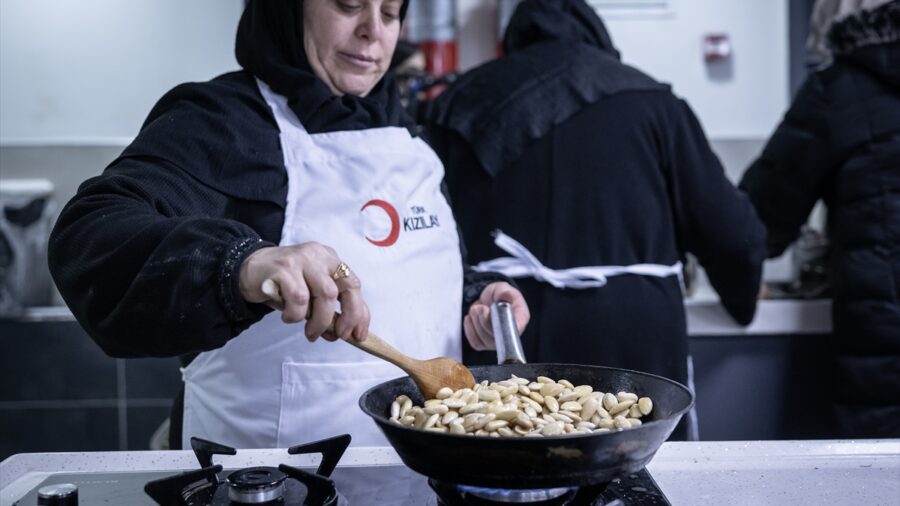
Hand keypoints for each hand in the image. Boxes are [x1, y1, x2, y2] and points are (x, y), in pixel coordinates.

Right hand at [239, 243, 369, 341]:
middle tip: (335, 336)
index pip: (353, 284)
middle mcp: (318, 255)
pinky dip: (296, 315)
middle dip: (344, 318)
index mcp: (329, 259)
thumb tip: (344, 333)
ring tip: (309, 331)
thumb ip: (329, 310)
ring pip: (323, 295)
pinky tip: (287, 316)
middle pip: (343, 288)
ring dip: (319, 321)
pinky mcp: (283, 268)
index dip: (359, 312)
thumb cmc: (282, 285)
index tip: (358, 334)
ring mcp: (301, 259)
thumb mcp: (310, 295)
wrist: (246, 270)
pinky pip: (298, 299)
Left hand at [464, 282, 529, 350]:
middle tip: (482, 307)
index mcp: (520, 319)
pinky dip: (470, 328)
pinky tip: (473, 319)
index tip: (492, 312)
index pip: (515, 329)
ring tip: (478, 310)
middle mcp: (511, 334)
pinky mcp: (485, 345)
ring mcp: (498, 342)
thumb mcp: (503, 288)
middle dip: (484, 318)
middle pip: (495, 334)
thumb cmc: (499, 296)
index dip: (503, 324)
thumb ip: (505, 291)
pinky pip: (475, 342)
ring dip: (476, 321)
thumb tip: (506, 294)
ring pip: (483, 338)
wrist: (488, 301)